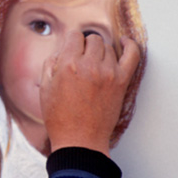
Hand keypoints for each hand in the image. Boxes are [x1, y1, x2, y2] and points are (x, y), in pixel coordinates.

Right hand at [40, 34, 141, 156]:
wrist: (80, 141)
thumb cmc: (60, 118)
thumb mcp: (44, 88)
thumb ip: (51, 63)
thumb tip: (62, 50)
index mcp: (68, 65)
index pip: (74, 36)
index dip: (71, 43)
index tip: (71, 50)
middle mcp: (90, 66)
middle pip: (92, 40)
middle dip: (85, 47)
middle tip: (82, 61)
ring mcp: (108, 73)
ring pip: (108, 47)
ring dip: (101, 52)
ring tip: (95, 66)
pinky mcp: (121, 82)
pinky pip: (133, 54)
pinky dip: (130, 45)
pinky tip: (124, 43)